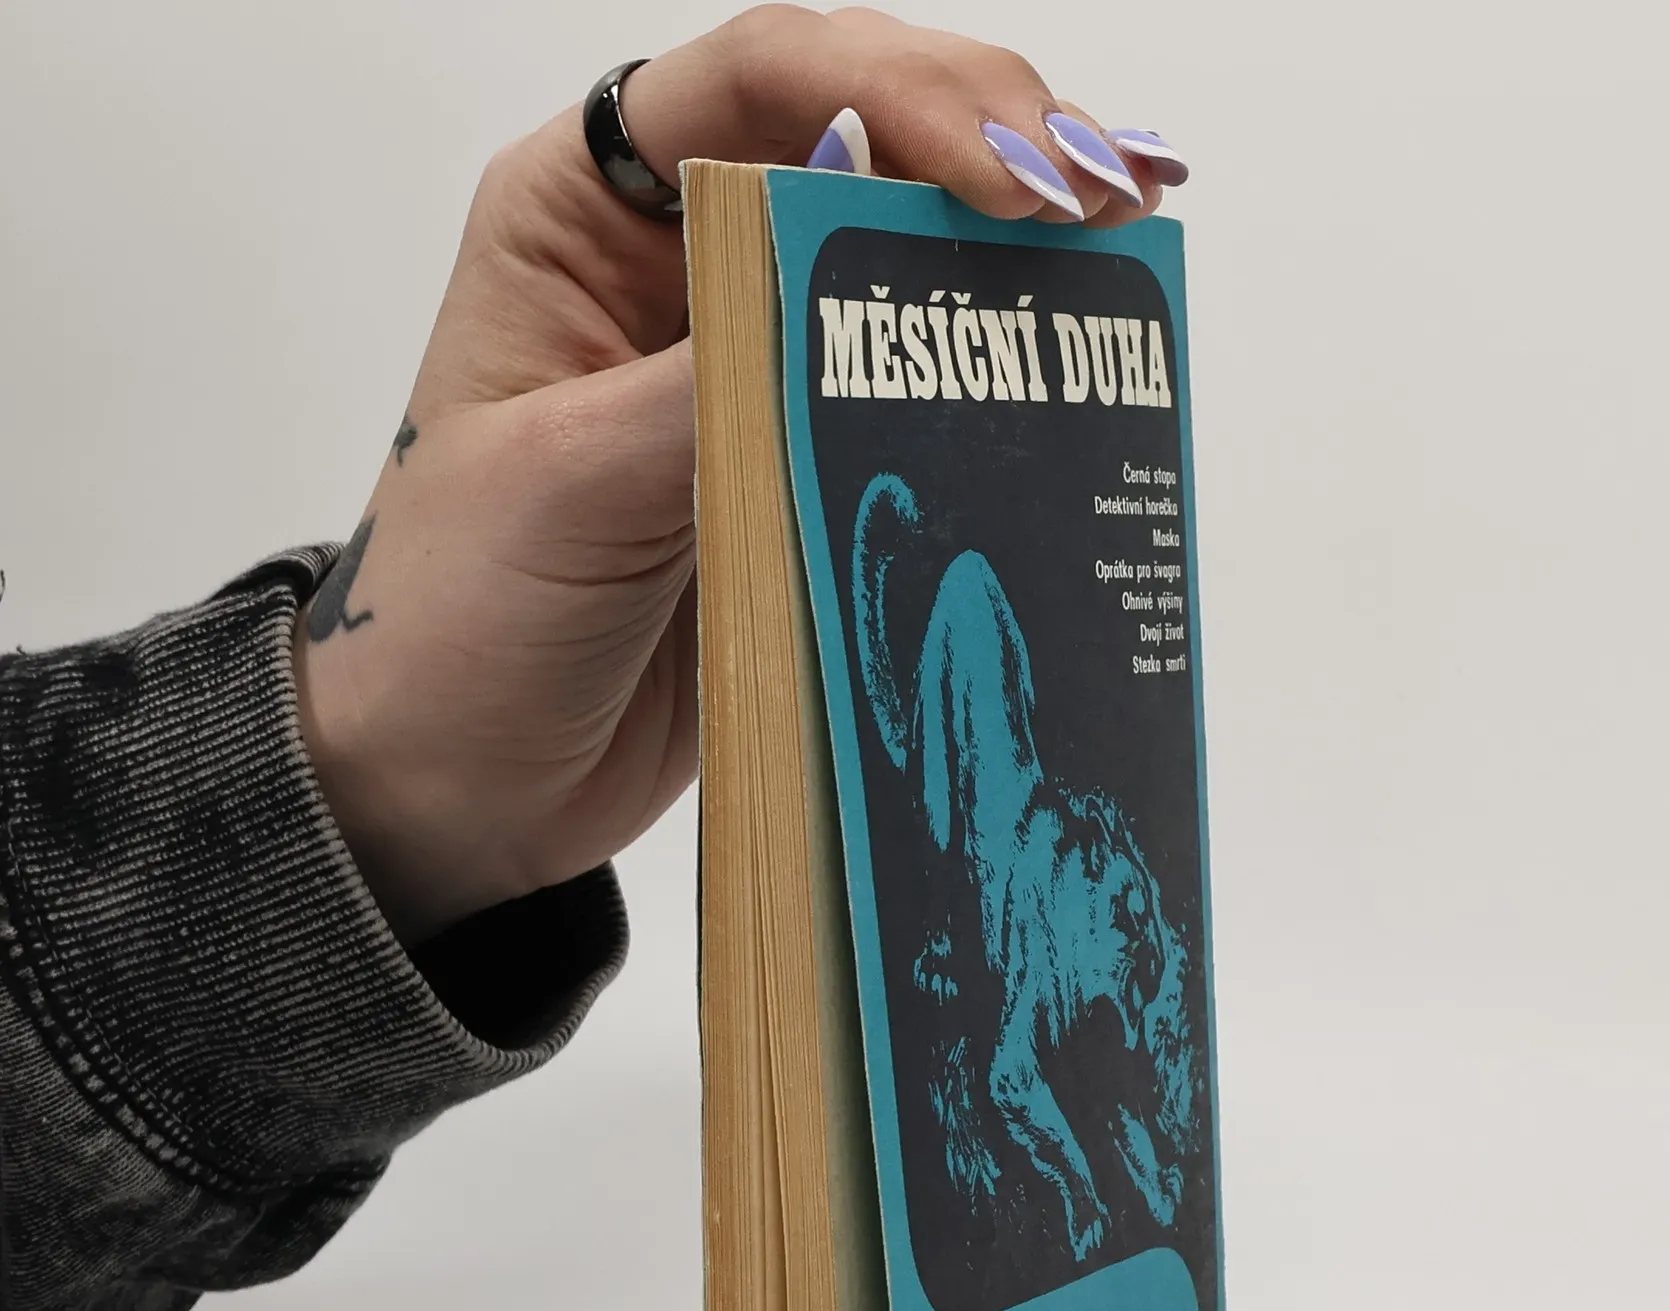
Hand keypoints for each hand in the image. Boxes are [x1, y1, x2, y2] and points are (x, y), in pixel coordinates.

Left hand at [293, 6, 1181, 944]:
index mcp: (580, 216)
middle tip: (1109, 195)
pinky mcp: (799, 465)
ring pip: (902, 255)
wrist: (461, 786)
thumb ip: (713, 377)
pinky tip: (1081, 351)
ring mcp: (747, 365)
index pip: (760, 83)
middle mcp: (674, 264)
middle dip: (996, 141)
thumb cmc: (455, 627)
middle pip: (858, 133)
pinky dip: (999, 368)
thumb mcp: (566, 487)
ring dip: (1019, 242)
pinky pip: (916, 392)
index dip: (903, 95)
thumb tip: (859, 279)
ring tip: (1131, 241)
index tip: (1010, 178)